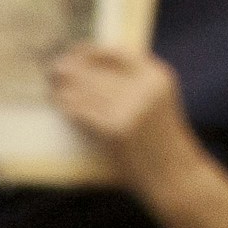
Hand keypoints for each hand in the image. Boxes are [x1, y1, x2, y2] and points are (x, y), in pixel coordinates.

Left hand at [46, 44, 194, 179]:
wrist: (174, 175)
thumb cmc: (161, 141)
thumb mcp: (157, 101)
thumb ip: (134, 81)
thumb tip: (89, 66)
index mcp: (156, 75)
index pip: (115, 53)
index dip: (89, 52)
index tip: (72, 53)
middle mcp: (144, 87)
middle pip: (95, 71)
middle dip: (71, 69)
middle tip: (53, 70)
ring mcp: (130, 108)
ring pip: (85, 90)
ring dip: (64, 88)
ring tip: (53, 87)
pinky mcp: (115, 129)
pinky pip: (82, 111)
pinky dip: (67, 106)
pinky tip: (59, 103)